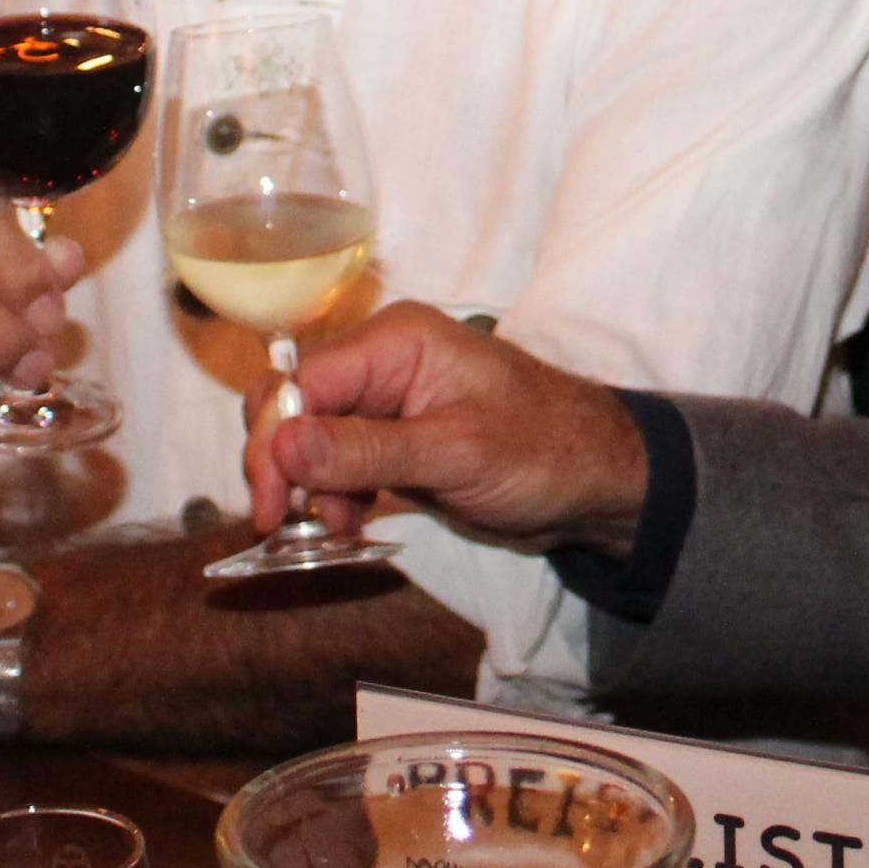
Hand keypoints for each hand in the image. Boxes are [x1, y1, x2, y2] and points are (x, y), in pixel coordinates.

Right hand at [244, 303, 653, 558]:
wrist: (597, 483)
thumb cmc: (543, 450)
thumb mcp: (456, 451)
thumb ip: (367, 450)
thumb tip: (282, 445)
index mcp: (395, 341)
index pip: (301, 383)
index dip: (273, 442)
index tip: (271, 505)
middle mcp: (382, 364)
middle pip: (294, 405)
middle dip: (284, 463)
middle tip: (290, 522)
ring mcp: (386, 403)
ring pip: (309, 439)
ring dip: (309, 485)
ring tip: (340, 526)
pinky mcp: (393, 442)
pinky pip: (336, 462)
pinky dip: (332, 495)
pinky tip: (351, 522)